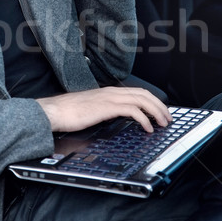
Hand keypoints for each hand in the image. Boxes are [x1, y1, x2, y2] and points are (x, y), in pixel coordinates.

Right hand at [36, 87, 171, 132]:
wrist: (53, 112)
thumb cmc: (67, 113)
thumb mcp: (90, 110)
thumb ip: (103, 111)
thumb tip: (114, 118)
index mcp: (108, 92)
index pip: (136, 92)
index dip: (152, 101)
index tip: (160, 111)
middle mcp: (111, 92)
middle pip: (143, 94)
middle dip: (159, 106)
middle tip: (168, 118)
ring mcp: (109, 98)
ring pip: (141, 100)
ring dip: (156, 112)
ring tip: (163, 123)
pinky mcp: (106, 107)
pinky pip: (132, 111)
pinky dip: (144, 119)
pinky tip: (147, 128)